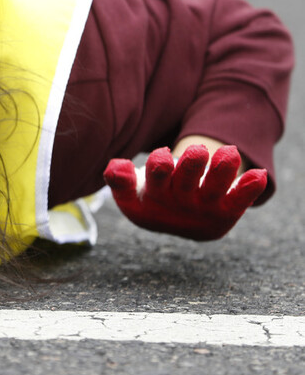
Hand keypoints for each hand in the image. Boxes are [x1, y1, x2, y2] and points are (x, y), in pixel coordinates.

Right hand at [103, 145, 266, 240]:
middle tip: (197, 151)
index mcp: (153, 195)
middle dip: (192, 166)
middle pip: (186, 182)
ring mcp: (204, 206)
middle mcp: (179, 201)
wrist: (180, 223)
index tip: (164, 156)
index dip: (159, 168)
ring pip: (215, 189)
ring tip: (229, 153)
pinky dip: (250, 189)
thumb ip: (119, 178)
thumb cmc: (150, 197)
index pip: (154, 180)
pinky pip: (239, 201)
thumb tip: (116, 167)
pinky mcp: (226, 210)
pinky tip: (258, 176)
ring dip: (223, 172)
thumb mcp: (129, 191)